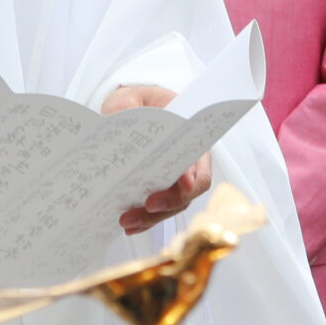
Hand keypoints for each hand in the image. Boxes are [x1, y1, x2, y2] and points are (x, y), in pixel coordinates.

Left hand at [100, 84, 212, 232]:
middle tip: (147, 206)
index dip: (194, 177)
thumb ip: (130, 112)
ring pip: (171, 207)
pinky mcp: (156, 192)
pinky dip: (143, 220)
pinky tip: (128, 225)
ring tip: (127, 222)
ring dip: (151, 218)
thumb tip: (128, 134)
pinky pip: (156, 211)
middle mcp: (186, 165)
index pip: (200, 164)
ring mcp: (172, 181)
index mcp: (188, 139)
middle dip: (168, 203)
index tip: (182, 182)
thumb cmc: (135, 103)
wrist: (126, 111)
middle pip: (186, 193)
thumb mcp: (131, 99)